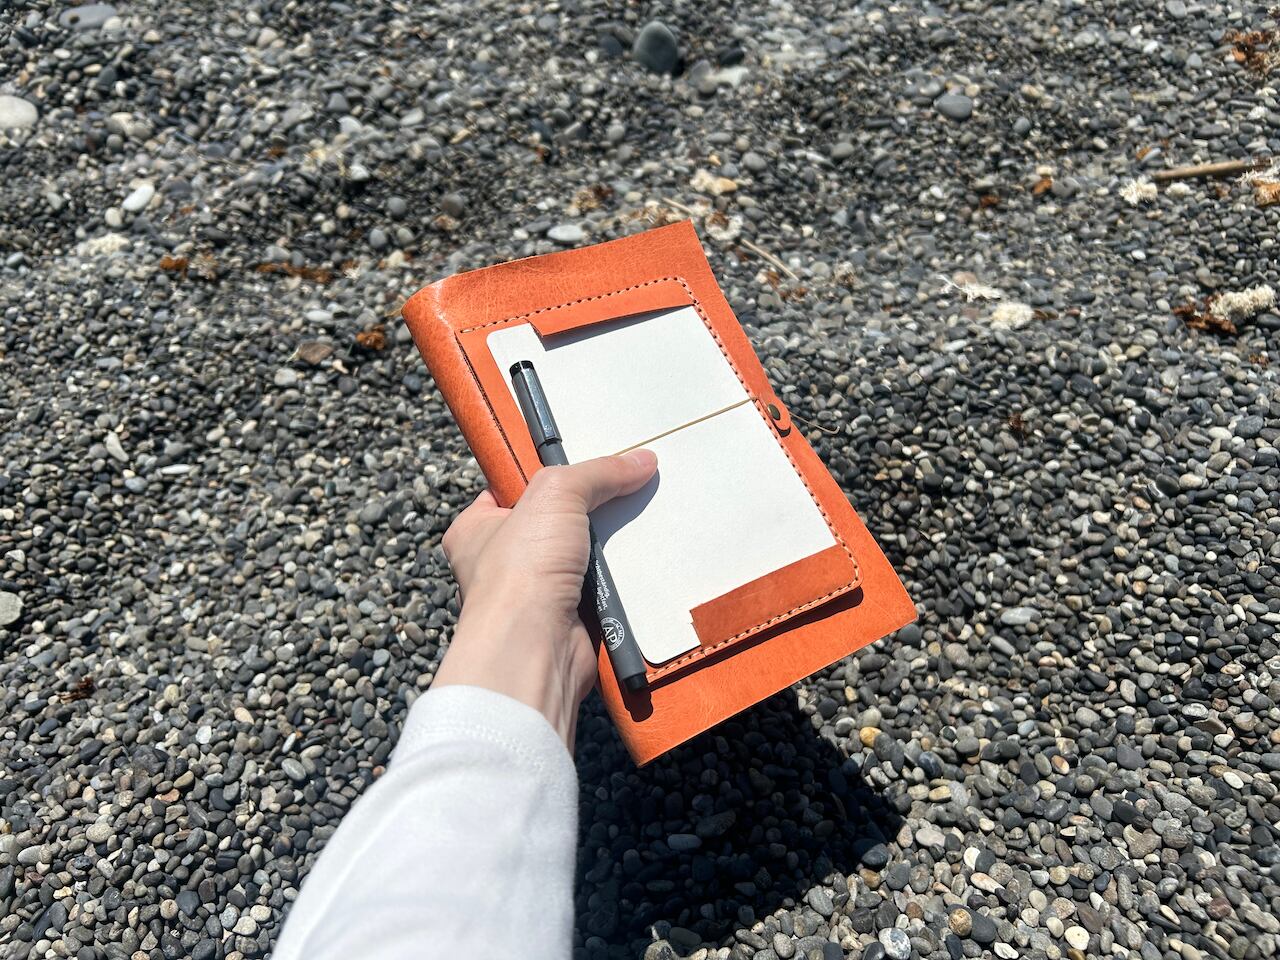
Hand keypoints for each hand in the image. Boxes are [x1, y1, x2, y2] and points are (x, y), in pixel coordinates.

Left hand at [434, 449, 657, 748]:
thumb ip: (597, 473)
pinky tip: (642, 560)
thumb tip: (640, 461)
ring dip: (610, 545)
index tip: (578, 461)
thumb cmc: (519, 571)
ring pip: (583, 555)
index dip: (542, 474)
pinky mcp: (569, 618)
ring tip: (640, 519)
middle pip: (554, 521)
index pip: (509, 490)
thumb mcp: (555, 494)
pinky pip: (603, 589)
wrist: (534, 648)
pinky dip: (622, 579)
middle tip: (622, 488)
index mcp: (477, 529)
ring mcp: (535, 594)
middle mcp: (501, 563)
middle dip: (587, 510)